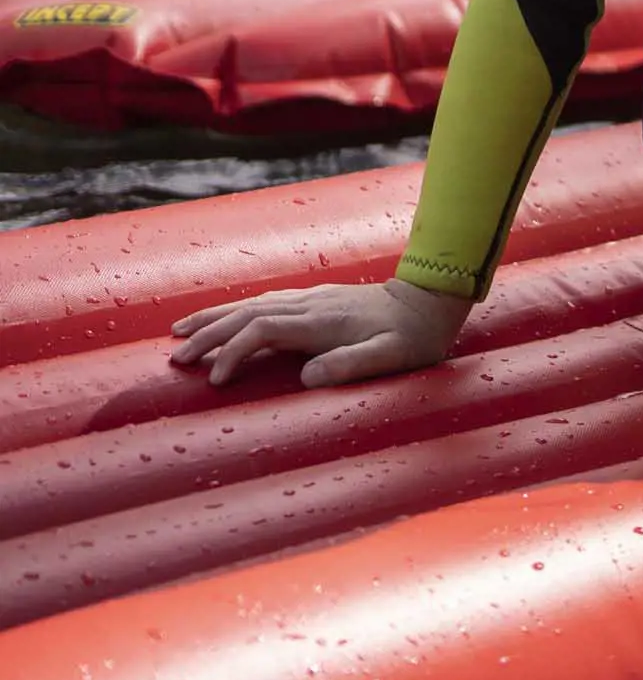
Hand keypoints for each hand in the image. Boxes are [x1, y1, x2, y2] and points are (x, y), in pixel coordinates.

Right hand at [168, 277, 471, 388]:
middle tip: (174, 358)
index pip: (263, 331)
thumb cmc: (414, 336)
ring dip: (215, 318)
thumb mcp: (392, 355)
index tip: (215, 381)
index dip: (234, 353)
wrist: (431, 298)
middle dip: (208, 335)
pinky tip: (222, 318)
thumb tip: (306, 377)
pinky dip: (236, 310)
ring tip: (179, 333)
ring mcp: (310, 299)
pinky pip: (264, 302)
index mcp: (322, 322)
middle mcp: (310, 305)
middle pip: (247, 315)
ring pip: (251, 304)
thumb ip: (351, 364)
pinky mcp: (313, 299)